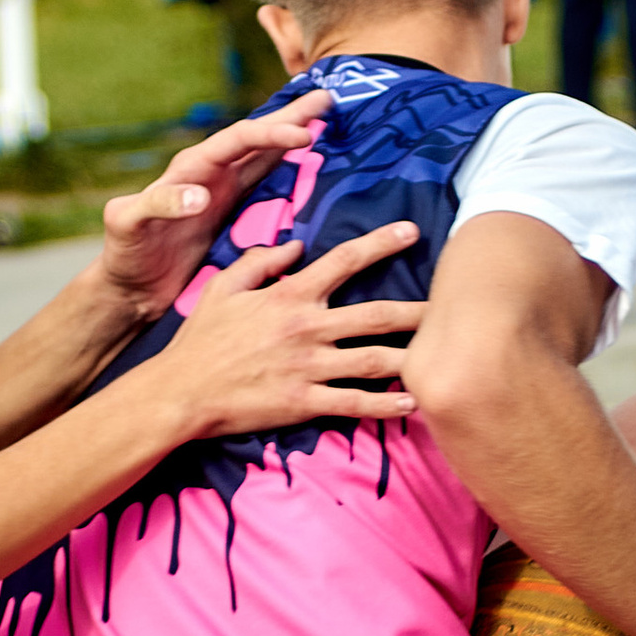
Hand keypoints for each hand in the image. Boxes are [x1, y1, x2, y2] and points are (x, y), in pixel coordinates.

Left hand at [92, 100, 331, 321]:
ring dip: (295, 137)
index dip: (271, 135)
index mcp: (191, 168)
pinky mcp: (233, 214)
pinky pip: (267, 185)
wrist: (131, 287)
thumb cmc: (124, 253)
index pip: (237, 141)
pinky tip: (309, 165)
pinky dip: (289, 170)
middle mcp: (211, 174)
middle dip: (291, 118)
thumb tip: (201, 195)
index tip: (304, 136)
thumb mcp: (129, 225)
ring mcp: (224, 192)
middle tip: (327, 97)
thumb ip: (159, 204)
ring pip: (267, 156)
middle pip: (258, 137)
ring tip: (326, 118)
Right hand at [162, 221, 428, 439]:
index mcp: (289, 295)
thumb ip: (260, 261)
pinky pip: (354, 403)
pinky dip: (386, 404)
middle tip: (454, 303)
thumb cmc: (201, 340)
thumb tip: (294, 246)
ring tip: (448, 354)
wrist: (181, 392)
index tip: (412, 231)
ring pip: (374, 359)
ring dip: (414, 357)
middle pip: (376, 315)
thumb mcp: (223, 287)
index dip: (381, 244)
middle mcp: (307, 327)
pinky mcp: (305, 402)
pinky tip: (414, 404)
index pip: (344, 261)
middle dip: (418, 309)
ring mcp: (309, 367)